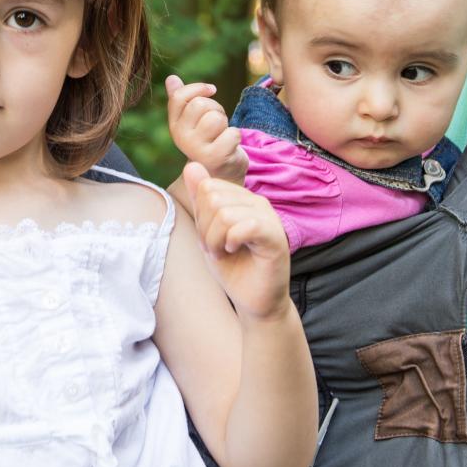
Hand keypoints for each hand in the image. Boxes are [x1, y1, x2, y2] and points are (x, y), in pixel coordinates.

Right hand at [166, 75, 247, 183]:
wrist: (219, 176)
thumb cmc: (208, 142)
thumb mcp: (193, 121)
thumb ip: (181, 100)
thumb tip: (171, 78)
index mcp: (174, 126)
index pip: (179, 97)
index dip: (198, 88)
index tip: (211, 90)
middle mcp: (181, 138)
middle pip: (200, 105)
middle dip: (216, 108)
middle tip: (218, 123)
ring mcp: (197, 149)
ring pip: (215, 118)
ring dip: (225, 123)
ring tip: (222, 135)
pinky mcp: (215, 158)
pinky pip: (232, 133)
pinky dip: (236, 137)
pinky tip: (230, 147)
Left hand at [182, 161, 289, 320]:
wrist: (254, 301)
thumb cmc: (233, 268)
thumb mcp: (208, 231)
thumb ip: (200, 200)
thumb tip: (192, 164)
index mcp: (242, 198)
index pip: (207, 187)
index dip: (200, 215)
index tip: (208, 239)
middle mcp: (257, 202)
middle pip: (212, 197)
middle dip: (205, 228)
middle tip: (215, 248)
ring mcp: (268, 217)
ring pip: (224, 212)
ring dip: (215, 239)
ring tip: (224, 252)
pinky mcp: (275, 236)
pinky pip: (244, 226)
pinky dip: (230, 242)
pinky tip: (234, 251)